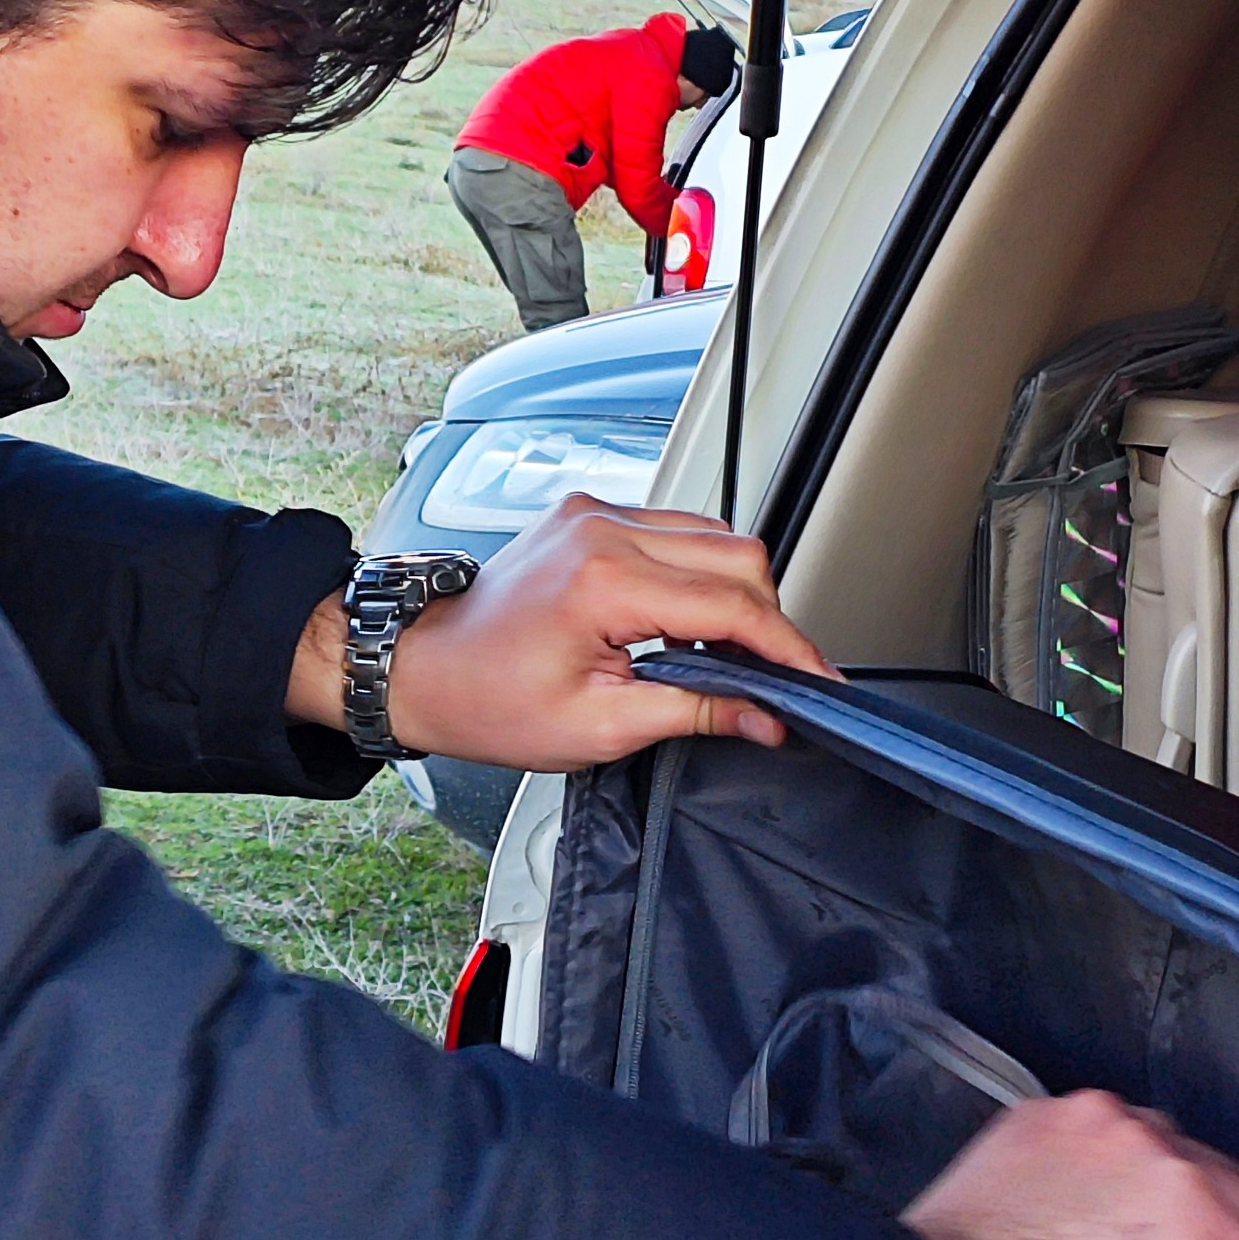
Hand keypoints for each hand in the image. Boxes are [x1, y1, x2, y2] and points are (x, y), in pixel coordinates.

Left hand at [288, 494, 836, 770]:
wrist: (421, 668)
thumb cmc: (485, 698)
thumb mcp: (600, 726)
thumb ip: (696, 714)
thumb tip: (766, 718)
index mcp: (604, 580)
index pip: (733, 605)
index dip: (788, 649)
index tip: (817, 683)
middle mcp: (603, 529)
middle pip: (737, 555)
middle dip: (768, 618)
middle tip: (774, 676)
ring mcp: (594, 513)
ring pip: (713, 535)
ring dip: (735, 591)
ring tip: (729, 652)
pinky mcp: (589, 514)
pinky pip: (675, 529)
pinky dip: (698, 571)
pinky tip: (689, 619)